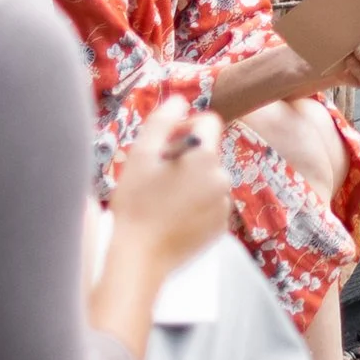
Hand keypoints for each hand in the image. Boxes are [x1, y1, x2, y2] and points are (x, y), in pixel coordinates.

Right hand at [107, 96, 229, 271]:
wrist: (139, 258)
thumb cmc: (135, 204)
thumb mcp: (140, 156)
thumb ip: (161, 121)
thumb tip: (178, 101)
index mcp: (205, 157)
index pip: (209, 122)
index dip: (185, 126)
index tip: (164, 144)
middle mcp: (222, 178)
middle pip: (207, 153)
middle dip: (185, 157)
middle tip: (156, 176)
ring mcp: (224, 205)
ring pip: (208, 178)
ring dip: (190, 181)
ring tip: (162, 199)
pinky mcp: (220, 228)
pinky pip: (210, 203)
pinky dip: (195, 204)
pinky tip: (172, 216)